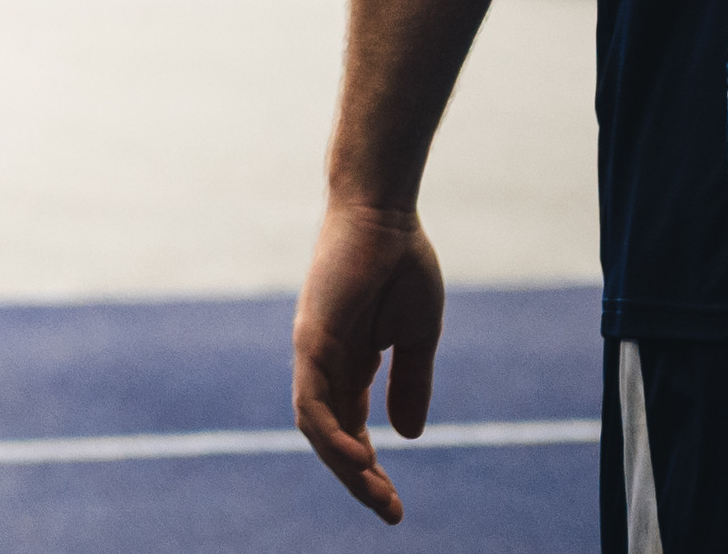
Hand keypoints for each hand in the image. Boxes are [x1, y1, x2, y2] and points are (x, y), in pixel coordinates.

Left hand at [293, 201, 443, 522]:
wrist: (384, 215)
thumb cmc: (399, 265)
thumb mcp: (415, 338)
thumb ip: (410, 384)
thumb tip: (407, 435)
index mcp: (350, 363)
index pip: (349, 427)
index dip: (369, 468)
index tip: (395, 504)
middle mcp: (323, 362)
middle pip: (329, 435)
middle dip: (357, 479)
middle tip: (390, 513)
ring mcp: (313, 350)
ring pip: (316, 425)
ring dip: (344, 466)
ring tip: (377, 495)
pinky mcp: (311, 337)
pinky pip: (312, 397)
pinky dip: (330, 432)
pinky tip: (359, 458)